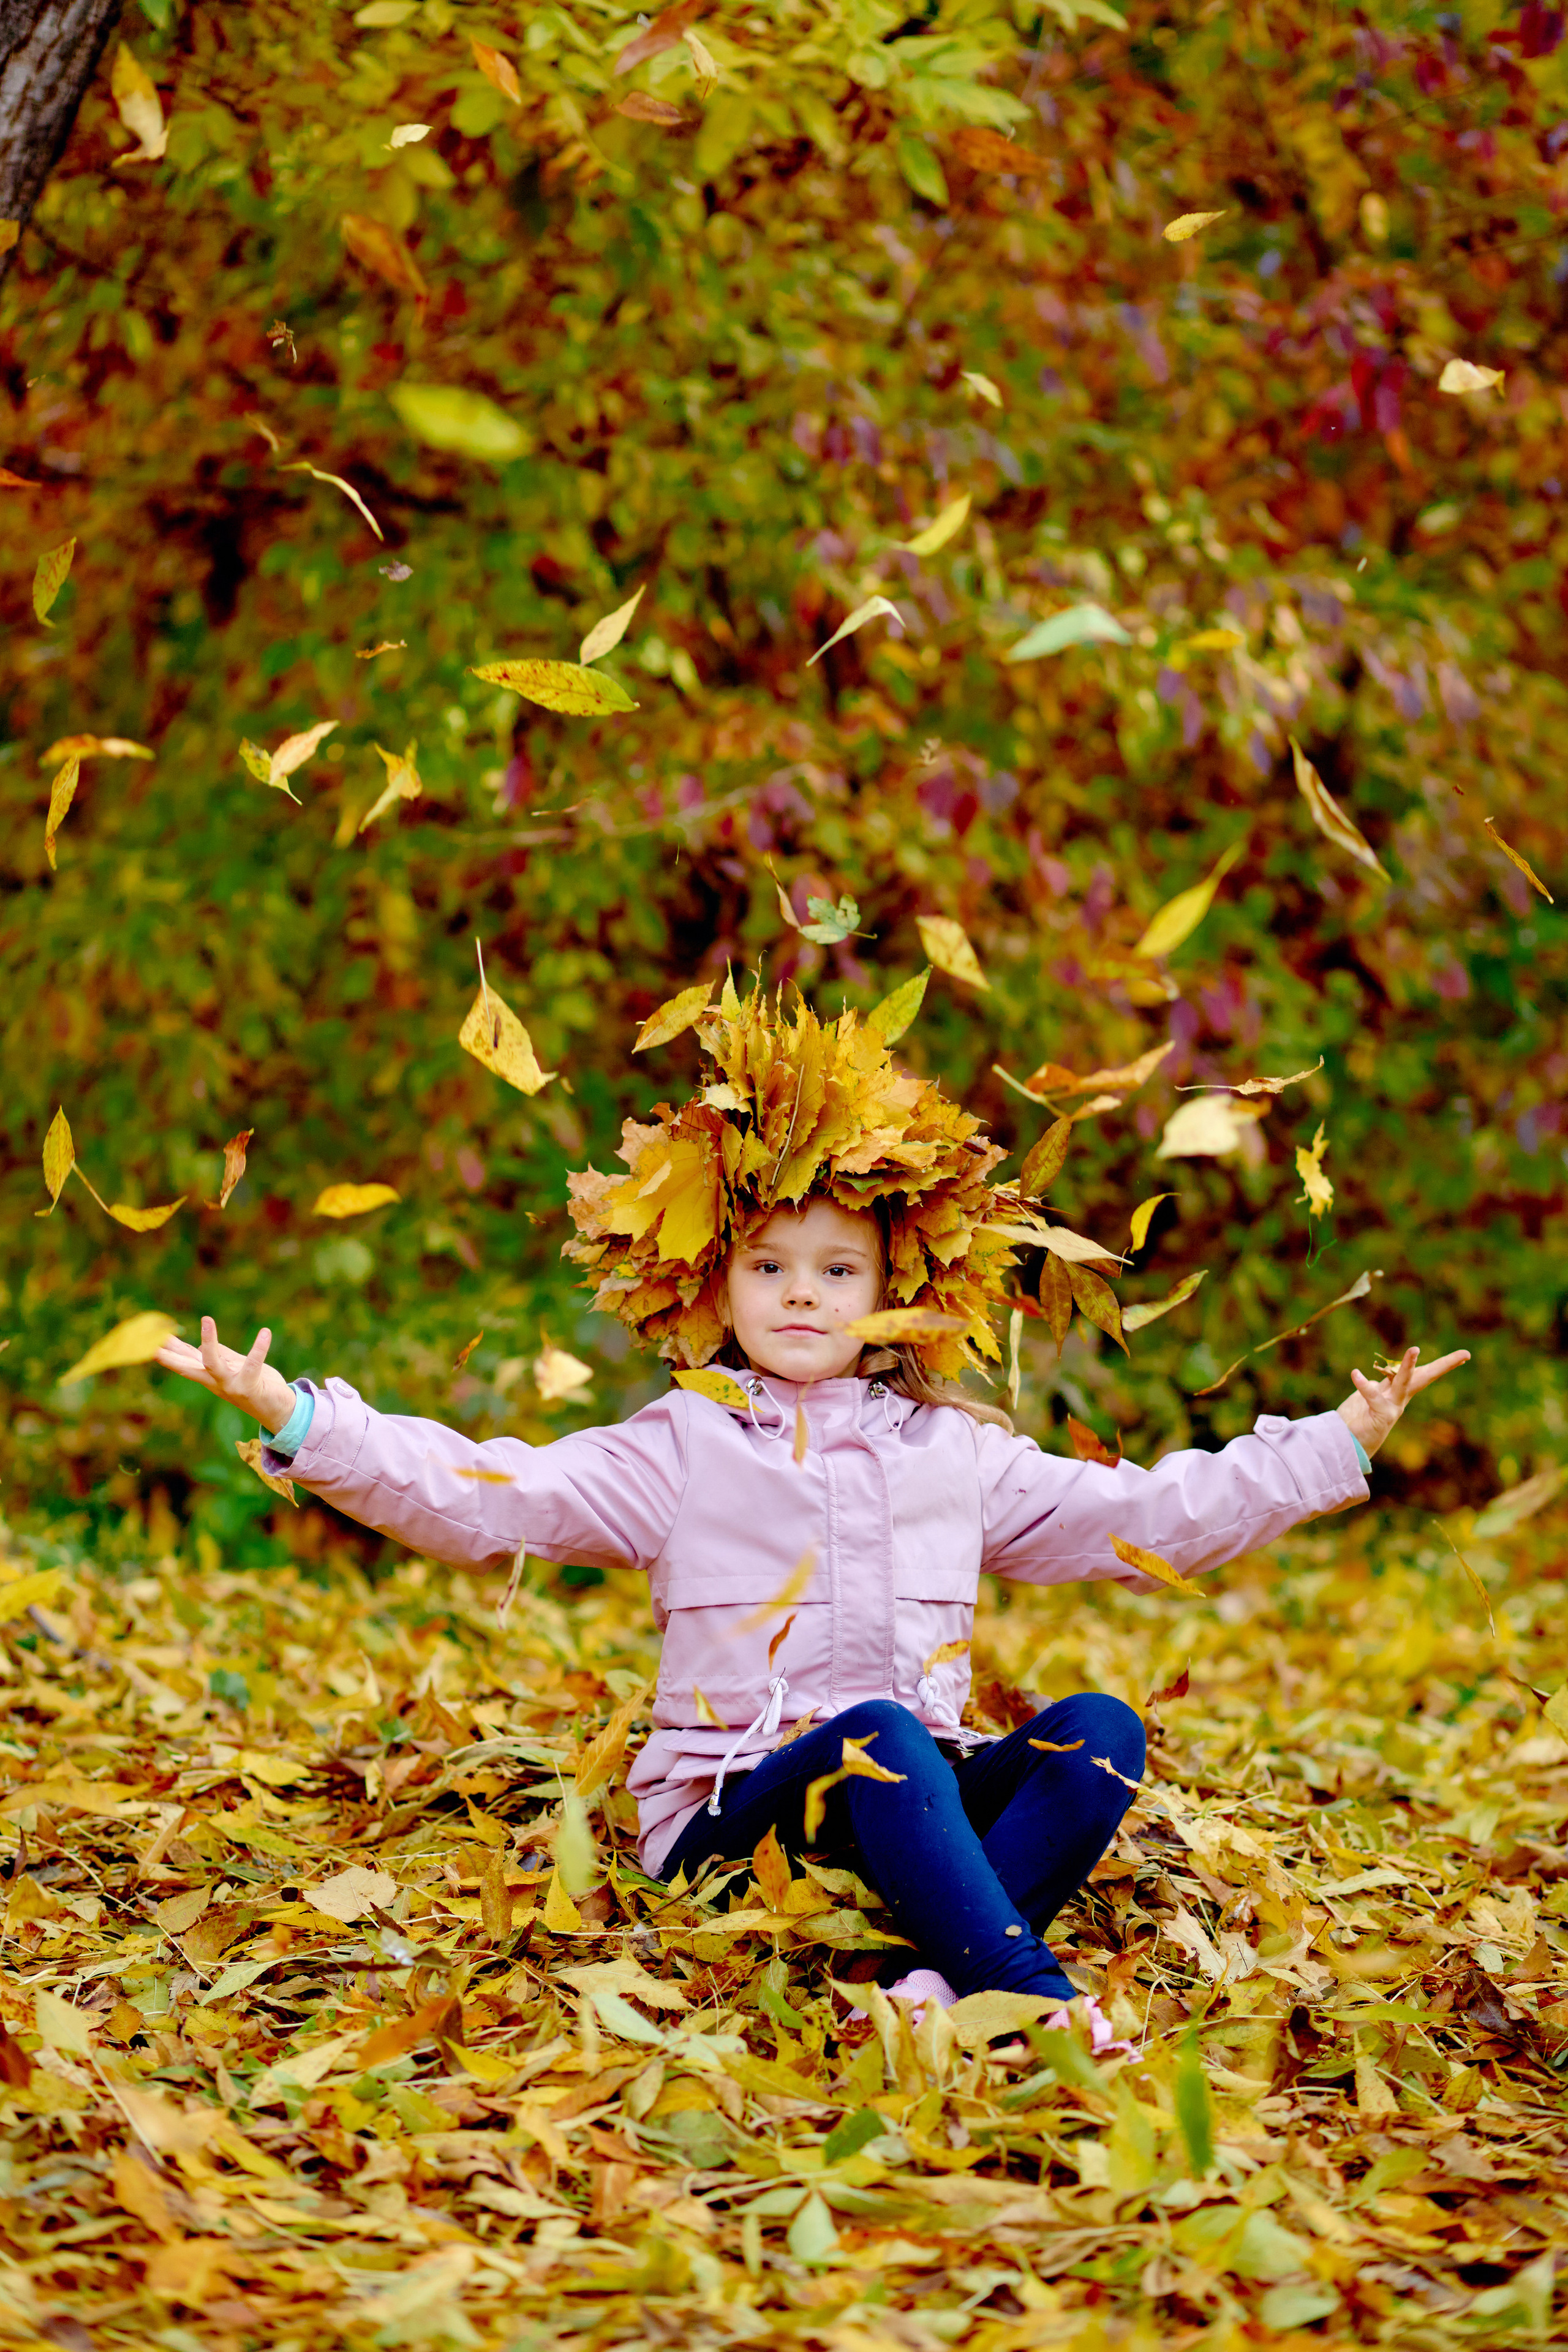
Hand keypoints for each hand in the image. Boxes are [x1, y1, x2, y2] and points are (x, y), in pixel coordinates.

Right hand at [155, 1315, 295, 1433]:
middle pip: (185, 1367)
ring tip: (206, 1319)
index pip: (182, 1360)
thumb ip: (214, 1356)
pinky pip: (253, 1364)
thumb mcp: (230, 1368)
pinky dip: (259, 1347)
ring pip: (213, 1364)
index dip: (164, 1350)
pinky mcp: (250, 1386)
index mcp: (209, 1376)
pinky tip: (265, 1332)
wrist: (278, 1410)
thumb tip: (194, 1346)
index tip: (144, 1338)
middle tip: (152, 1341)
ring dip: (208, 1342)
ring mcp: (230, 1385)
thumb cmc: (254, 1384)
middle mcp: (215, 1381)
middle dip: (168, 1355)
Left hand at [1336, 1343, 1469, 1457]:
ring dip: (1408, 1366)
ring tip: (1414, 1349)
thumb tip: (1373, 1380)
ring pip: (1404, 1383)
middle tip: (1464, 1354)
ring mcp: (1393, 1408)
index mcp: (1398, 1393)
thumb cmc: (1356, 1421)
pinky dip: (1364, 1385)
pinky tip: (1355, 1374)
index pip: (1421, 1374)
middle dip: (1444, 1365)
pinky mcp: (1381, 1416)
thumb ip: (1375, 1389)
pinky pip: (1373, 1396)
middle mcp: (1400, 1399)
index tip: (1465, 1356)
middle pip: (1424, 1377)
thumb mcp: (1368, 1399)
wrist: (1345, 1445)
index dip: (1442, 1365)